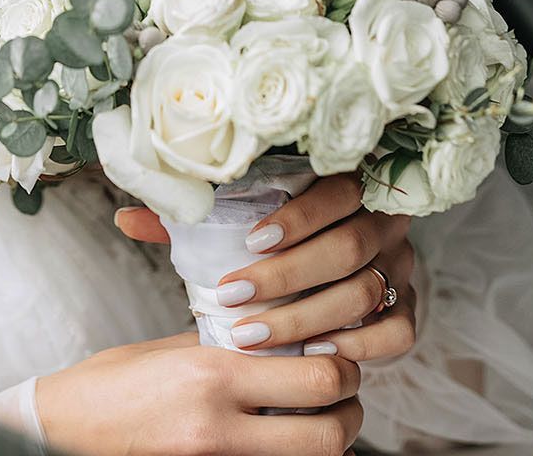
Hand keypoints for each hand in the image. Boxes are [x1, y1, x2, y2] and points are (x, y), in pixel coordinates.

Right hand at [35, 330, 362, 455]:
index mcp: (211, 375)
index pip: (316, 378)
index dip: (341, 367)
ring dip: (328, 442)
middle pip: (330, 433)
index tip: (334, 352)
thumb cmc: (106, 387)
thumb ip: (223, 348)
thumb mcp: (167, 351)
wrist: (60, 432)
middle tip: (341, 392)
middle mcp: (219, 426)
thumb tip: (272, 341)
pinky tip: (285, 442)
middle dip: (349, 411)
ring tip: (316, 419)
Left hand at [115, 173, 416, 361]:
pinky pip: (399, 330)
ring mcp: (400, 263)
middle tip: (233, 298)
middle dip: (287, 278)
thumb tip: (126, 218)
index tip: (250, 241)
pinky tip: (316, 352)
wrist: (320, 255)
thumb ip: (187, 218)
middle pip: (350, 247)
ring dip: (308, 317)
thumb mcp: (231, 216)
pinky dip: (361, 345)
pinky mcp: (406, 304)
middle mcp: (382, 219)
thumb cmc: (266, 232)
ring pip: (368, 291)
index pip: (338, 190)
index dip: (299, 217)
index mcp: (347, 179)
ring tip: (256, 335)